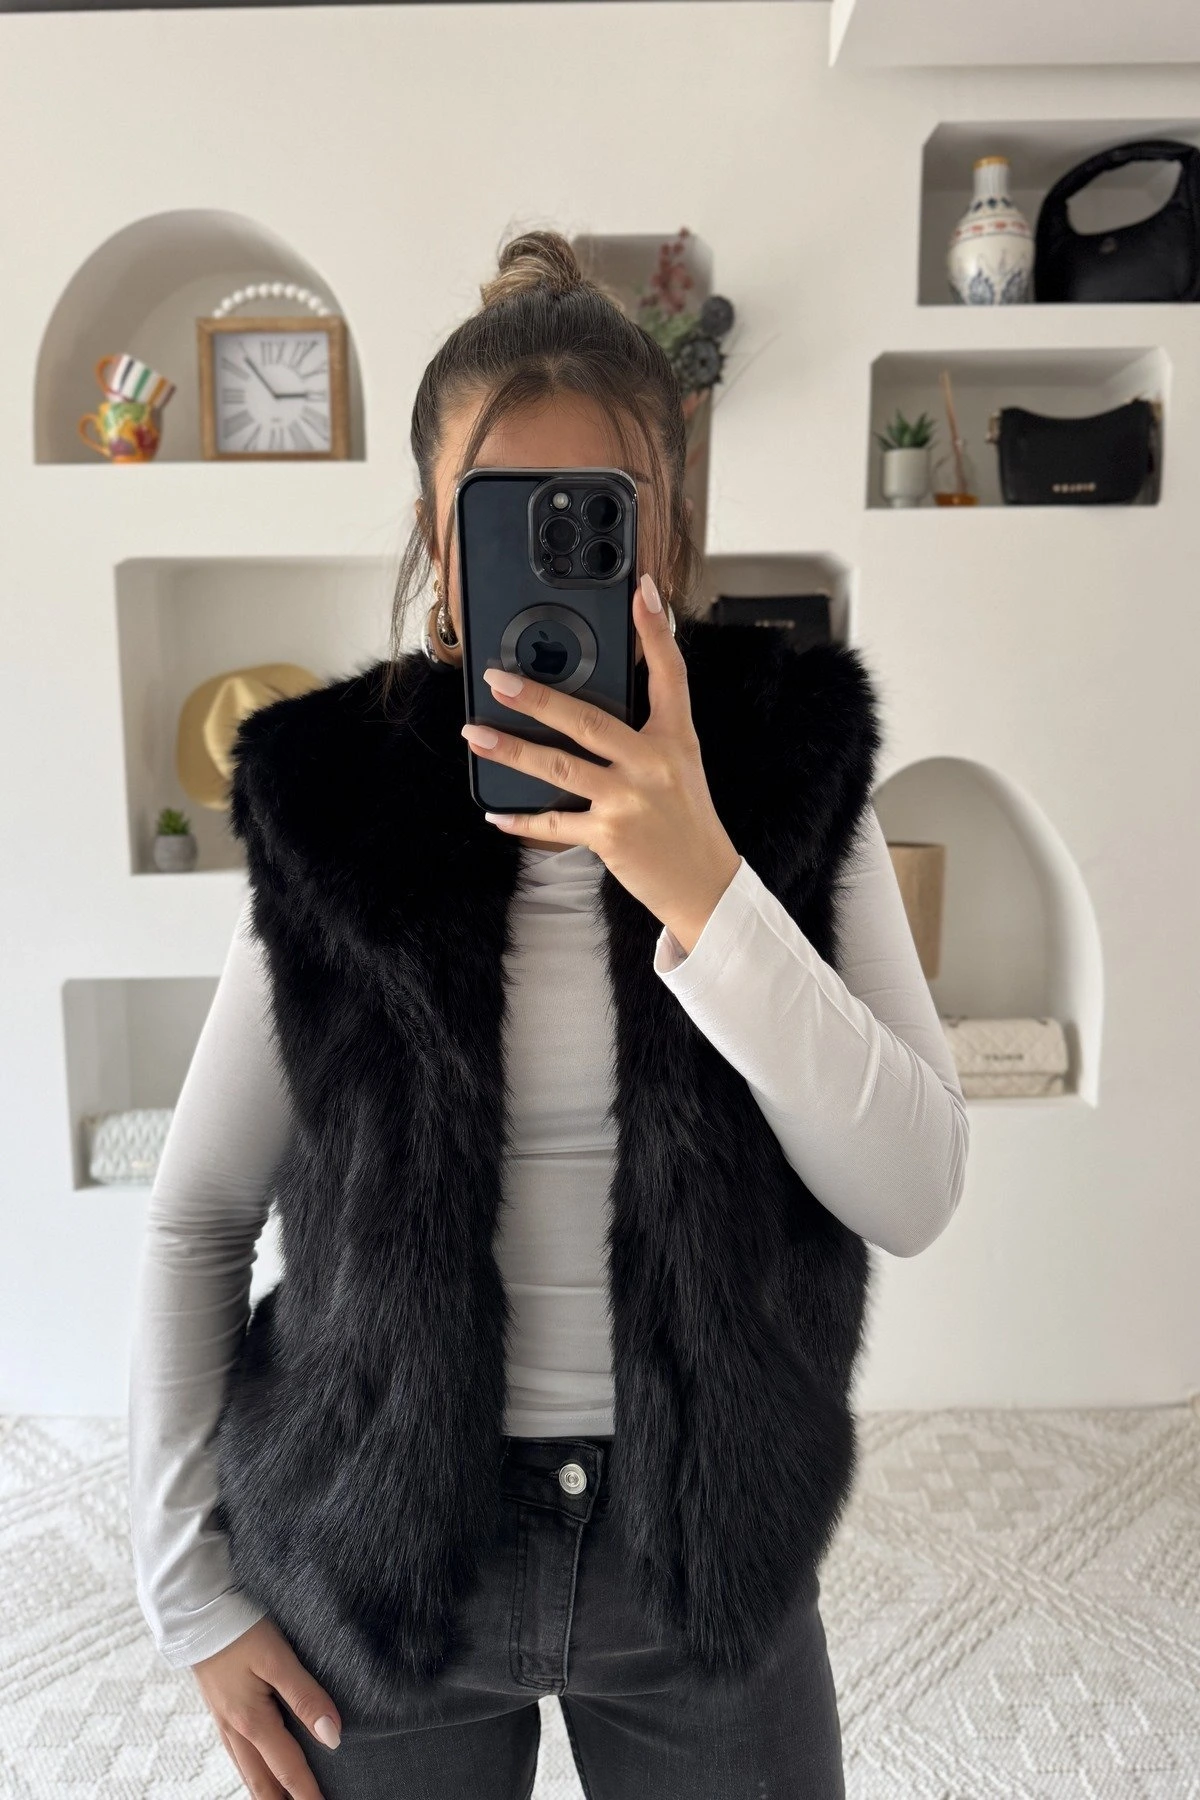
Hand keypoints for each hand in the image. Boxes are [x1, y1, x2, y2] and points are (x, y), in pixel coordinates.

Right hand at [192, 1615, 341, 1798]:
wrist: (196, 1611)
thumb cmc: (240, 1629)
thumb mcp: (278, 1658)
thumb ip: (306, 1697)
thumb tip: (332, 1737)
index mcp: (252, 1722)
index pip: (289, 1770)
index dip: (309, 1795)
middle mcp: (235, 1731)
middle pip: (263, 1784)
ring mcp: (224, 1723)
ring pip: (248, 1773)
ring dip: (267, 1795)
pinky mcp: (219, 1711)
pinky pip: (236, 1756)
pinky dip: (251, 1775)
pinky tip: (258, 1774)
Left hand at [462, 573, 741, 954]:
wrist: (704, 885)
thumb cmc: (687, 821)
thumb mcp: (680, 765)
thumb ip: (647, 731)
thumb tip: (597, 702)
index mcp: (676, 739)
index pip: (670, 674)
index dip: (656, 630)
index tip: (642, 591)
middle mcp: (653, 764)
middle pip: (588, 720)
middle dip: (538, 698)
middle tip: (498, 680)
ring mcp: (629, 800)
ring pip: (560, 768)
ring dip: (513, 750)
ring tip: (477, 735)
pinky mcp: (609, 837)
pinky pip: (554, 825)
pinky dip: (522, 821)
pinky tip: (497, 812)